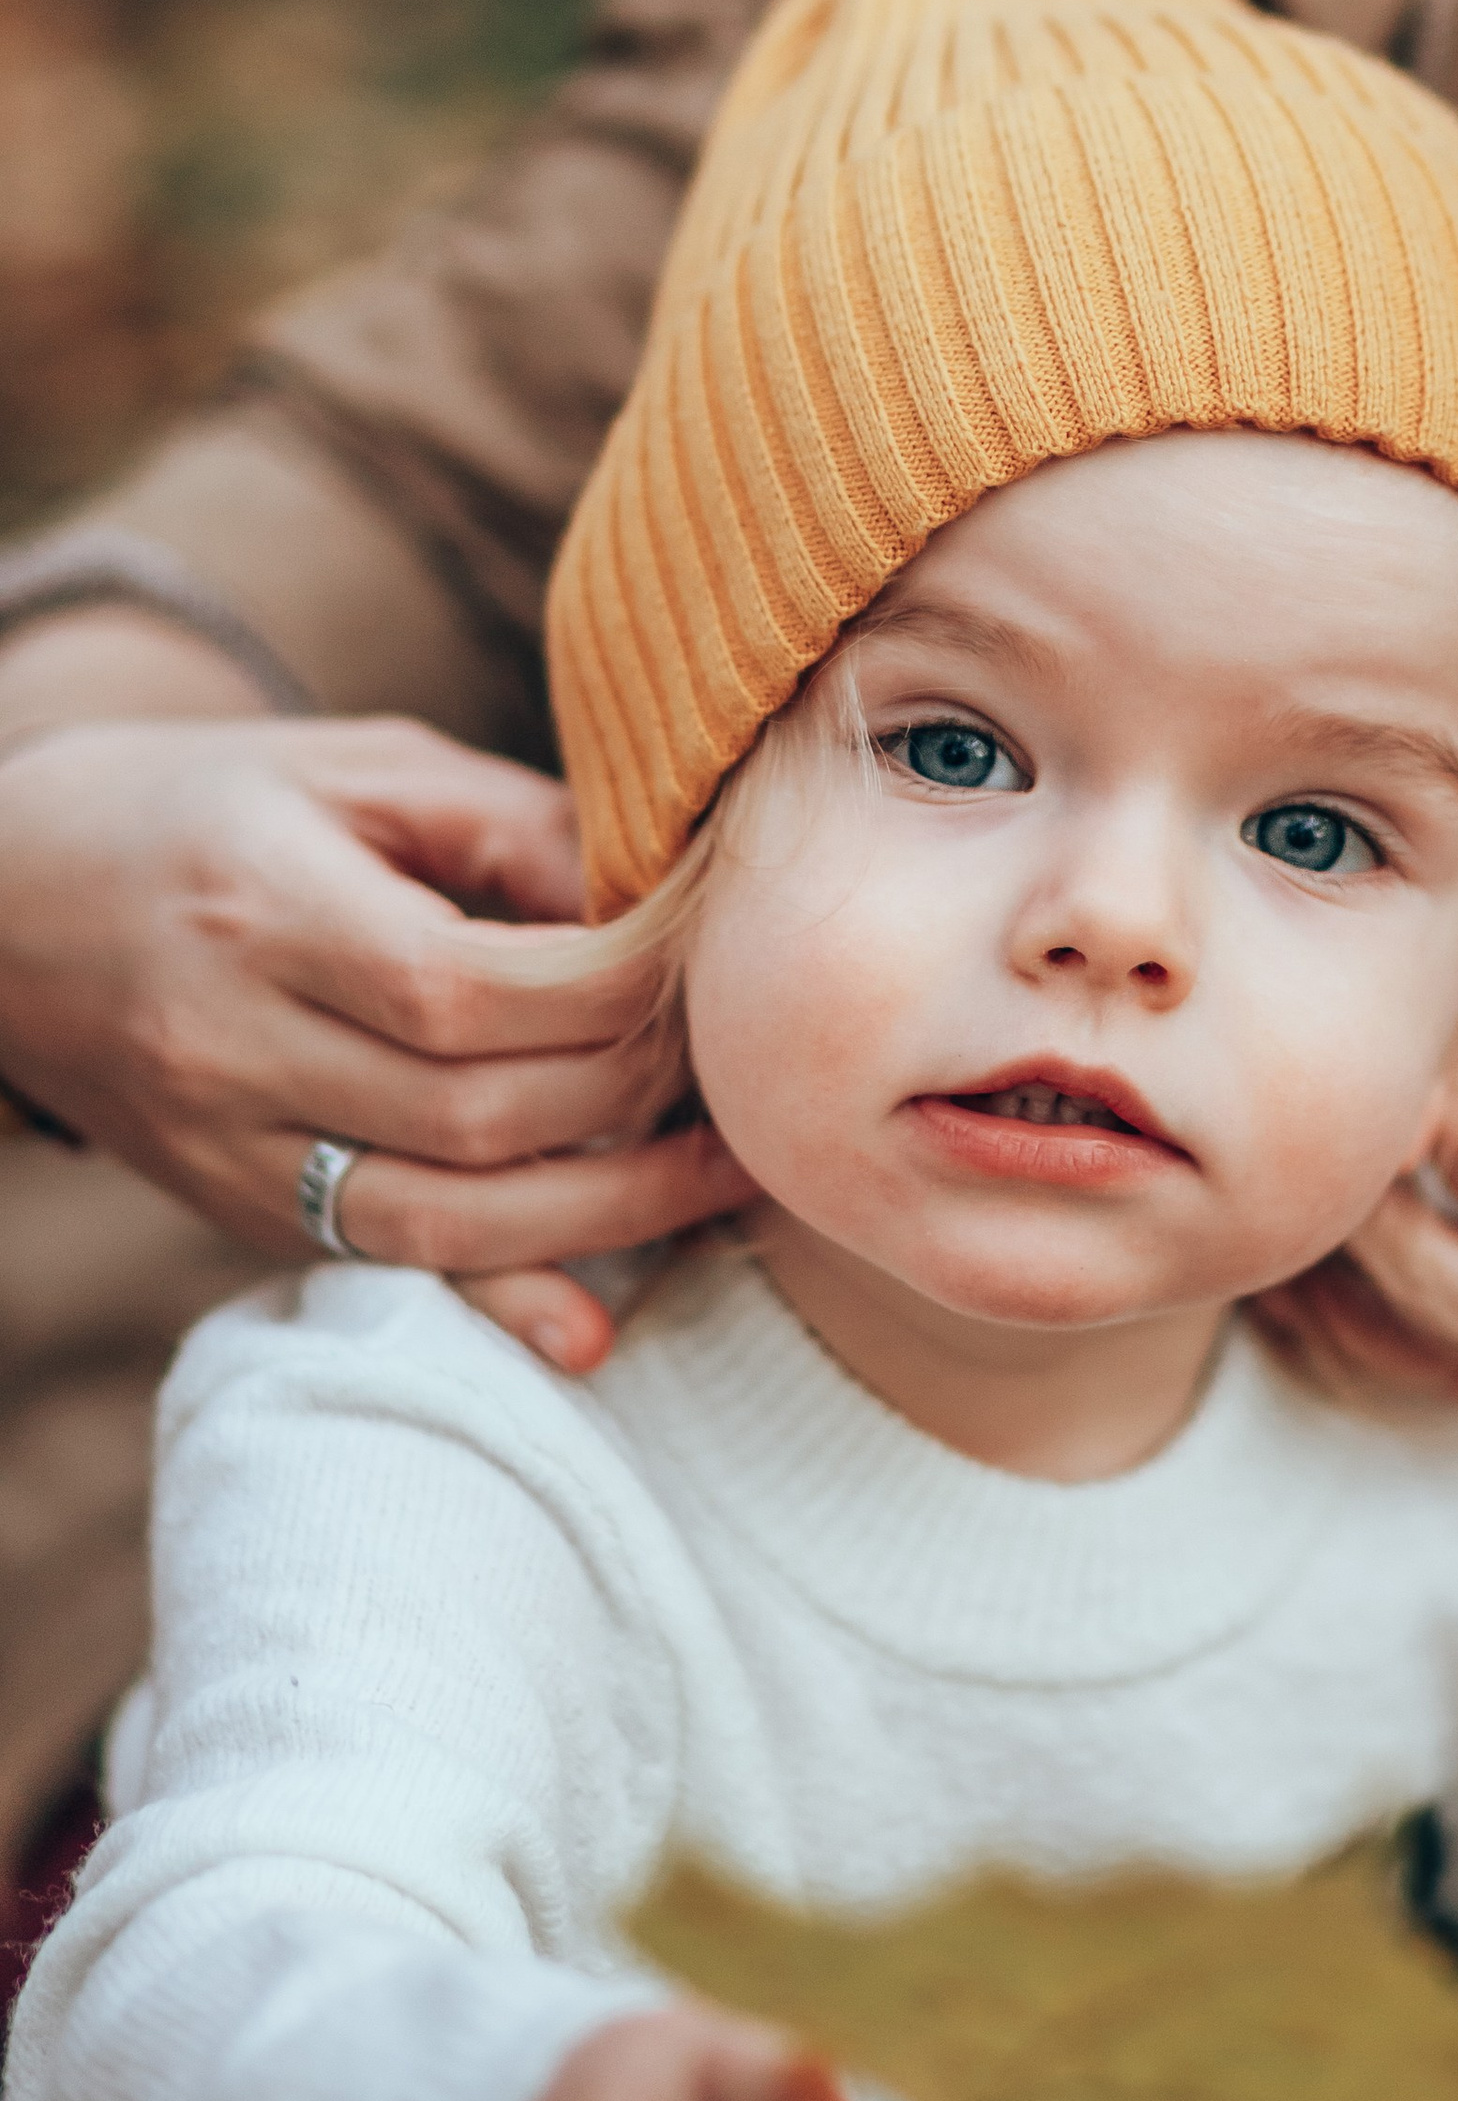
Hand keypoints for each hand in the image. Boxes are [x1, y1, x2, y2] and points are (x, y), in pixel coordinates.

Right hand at [0, 713, 744, 1357]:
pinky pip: (378, 1264)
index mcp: (268, 907)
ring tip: (717, 1179)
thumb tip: (655, 906)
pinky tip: (588, 1333)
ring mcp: (222, 1143)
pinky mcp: (229, 1204)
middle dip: (633, 1102)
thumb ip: (511, 825)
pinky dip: (490, 1304)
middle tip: (740, 1074)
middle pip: (473, 1111)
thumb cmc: (209, 801)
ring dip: (601, 1216)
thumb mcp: (356, 767)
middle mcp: (233, 1041)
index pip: (470, 988)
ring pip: (435, 1217)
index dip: (613, 995)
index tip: (705, 971)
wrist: (0, 895)